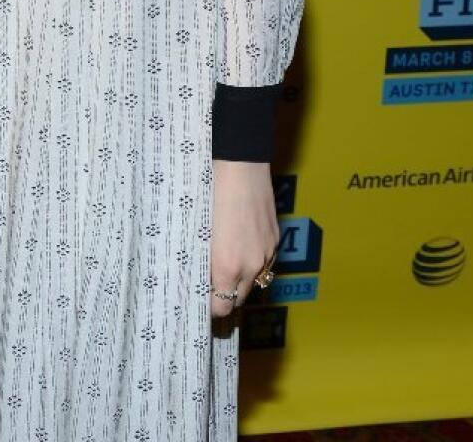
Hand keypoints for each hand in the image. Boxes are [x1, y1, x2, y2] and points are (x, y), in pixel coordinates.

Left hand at [209, 159, 277, 319]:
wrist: (239, 164)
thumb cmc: (209, 192)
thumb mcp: (198, 230)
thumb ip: (201, 259)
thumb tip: (198, 276)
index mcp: (227, 266)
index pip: (221, 307)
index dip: (209, 307)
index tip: (197, 300)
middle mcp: (251, 265)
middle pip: (238, 299)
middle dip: (223, 296)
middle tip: (207, 285)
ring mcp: (266, 252)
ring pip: (254, 281)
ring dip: (239, 279)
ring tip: (222, 264)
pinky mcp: (275, 238)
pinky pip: (264, 261)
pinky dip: (252, 261)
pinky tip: (239, 245)